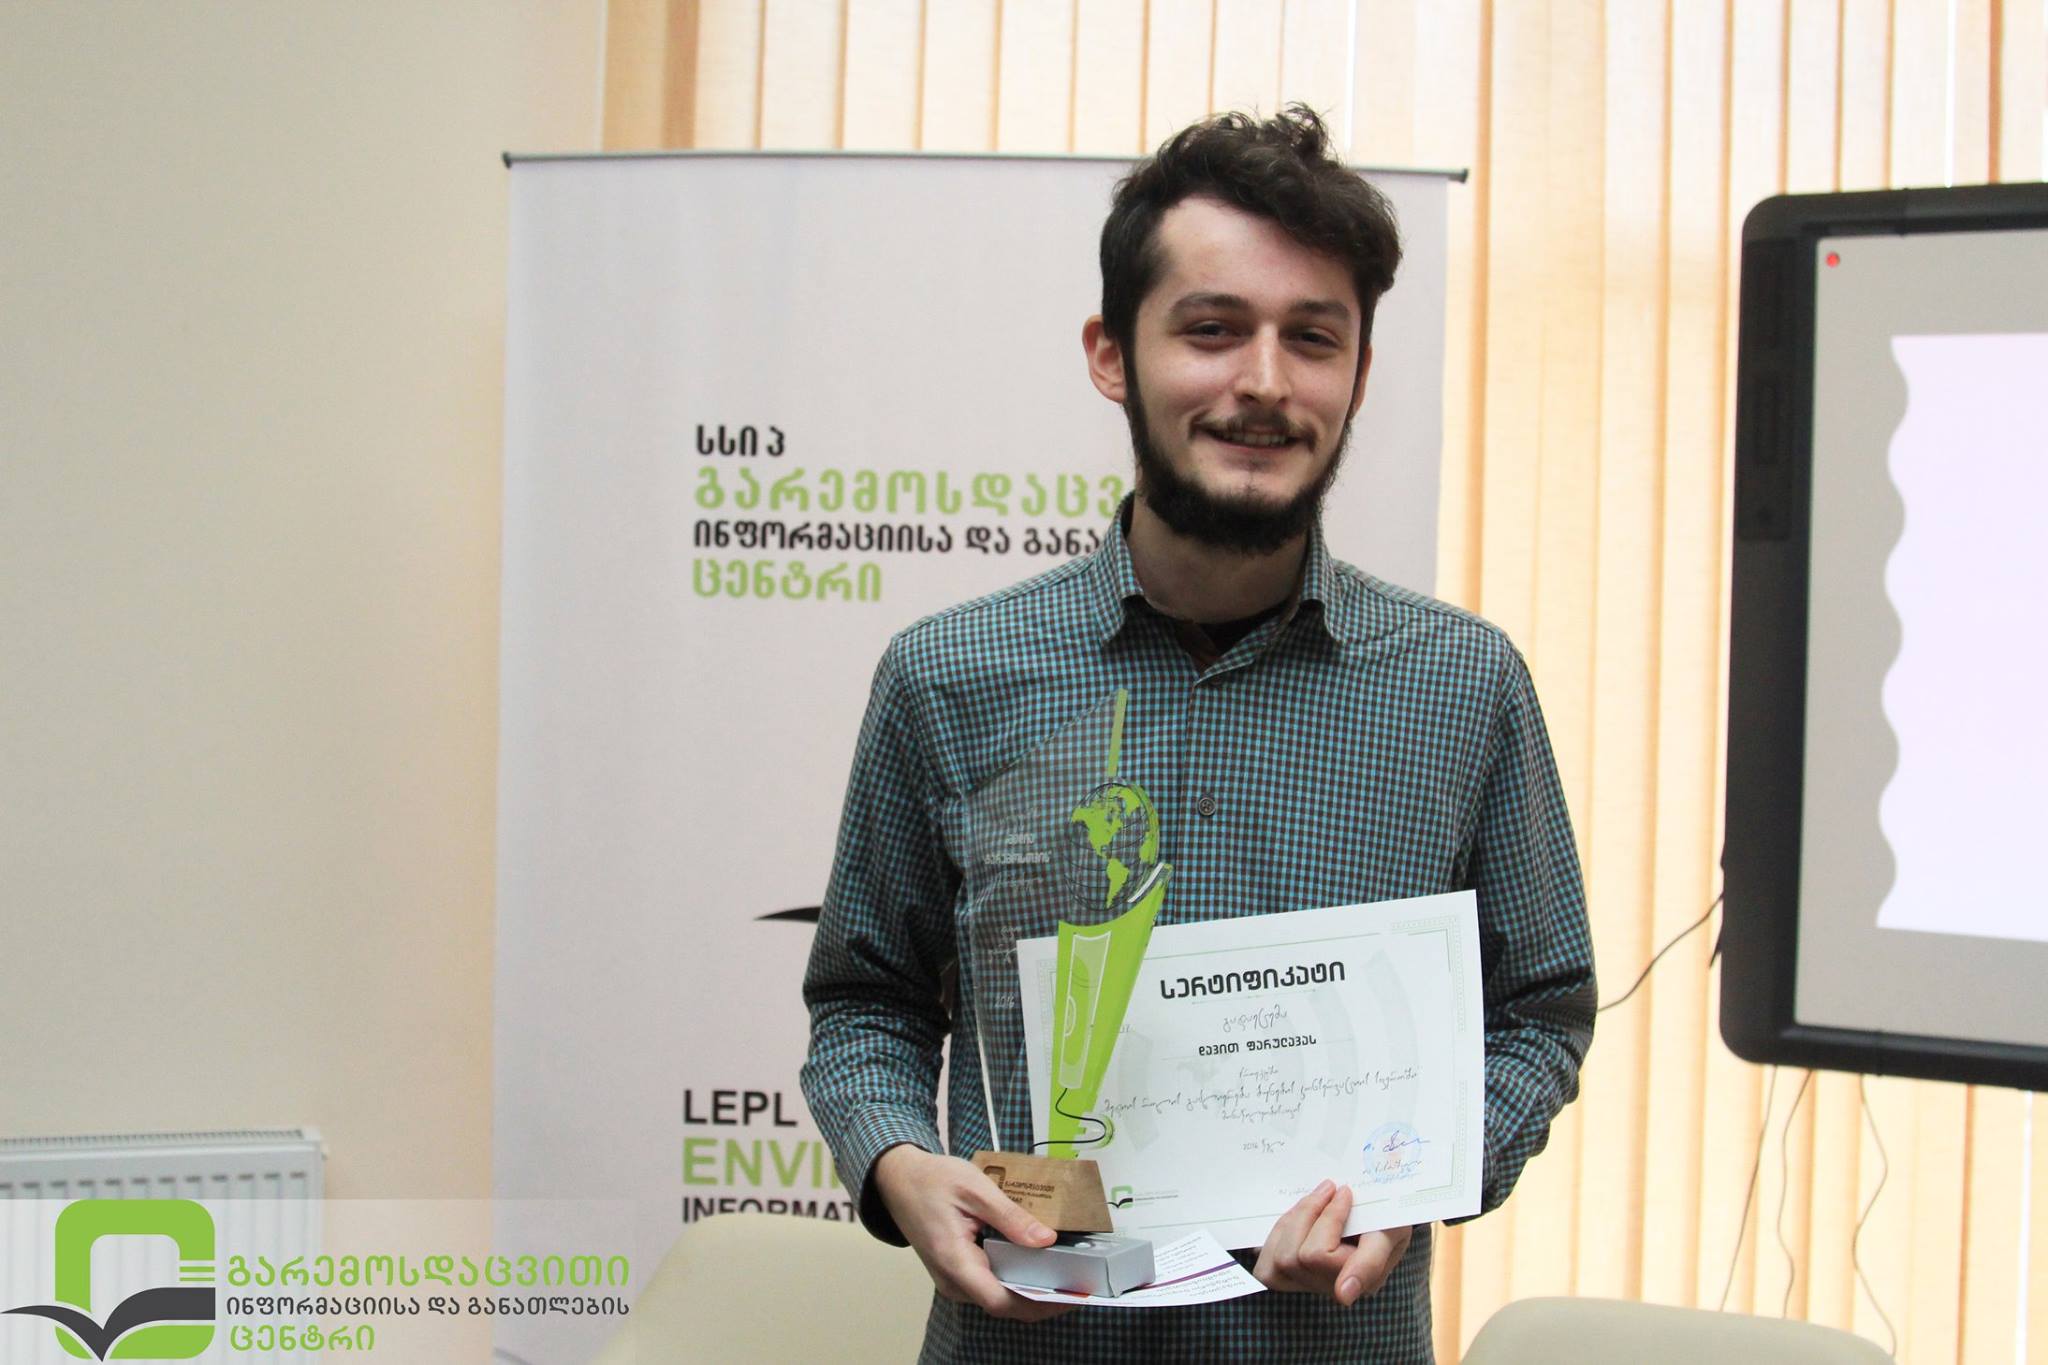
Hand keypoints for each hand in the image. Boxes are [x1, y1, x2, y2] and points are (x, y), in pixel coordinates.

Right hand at [871, 1145, 1075, 1321]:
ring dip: (1030, 1290)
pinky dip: (1015, 1279)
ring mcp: (953, 1279)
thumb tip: (1045, 1241)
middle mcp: (953, 1281)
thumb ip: (1011, 1217)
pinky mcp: (957, 1272)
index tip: (1071, 1295)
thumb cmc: (933, 1180)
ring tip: (1064, 1273)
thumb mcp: (975, 1189)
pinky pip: (990, 1284)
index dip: (1039, 1303)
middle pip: (1004, 1304)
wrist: (898, 1179)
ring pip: (998, 1296)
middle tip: (1077, 1282)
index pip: (1001, 1301)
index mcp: (955, 1262)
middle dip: (1042, 1299)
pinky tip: (1036, 1264)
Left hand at [1252, 1179, 1413, 1305]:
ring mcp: (1308, 1284)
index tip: (1344, 1191)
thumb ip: (1371, 1262)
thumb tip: (1343, 1296)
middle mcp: (1332, 1288)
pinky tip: (1297, 1219)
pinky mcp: (1288, 1277)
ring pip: (1277, 1262)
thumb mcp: (1392, 1231)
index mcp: (1359, 1280)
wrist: (1379, 1214)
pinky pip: (1267, 1266)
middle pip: (1292, 1258)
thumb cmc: (1387, 1220)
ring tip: (1312, 1201)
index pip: (1318, 1255)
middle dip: (1307, 1214)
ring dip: (1292, 1222)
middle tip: (1328, 1188)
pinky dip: (1277, 1236)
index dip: (1328, 1219)